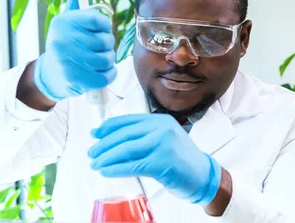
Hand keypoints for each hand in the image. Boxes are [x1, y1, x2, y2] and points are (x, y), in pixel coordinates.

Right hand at [33, 0, 115, 100]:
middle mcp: (62, 38)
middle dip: (107, 46)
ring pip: (108, 59)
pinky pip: (106, 76)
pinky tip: (98, 72)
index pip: (100, 20)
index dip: (104, 28)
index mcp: (64, 21)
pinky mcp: (74, 79)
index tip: (97, 31)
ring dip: (108, 61)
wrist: (53, 73)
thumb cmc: (68, 41)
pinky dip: (108, 75)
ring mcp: (66, 60)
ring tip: (96, 60)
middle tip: (95, 48)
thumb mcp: (70, 17)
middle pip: (106, 41)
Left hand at [88, 114, 222, 205]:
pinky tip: (106, 171)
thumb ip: (143, 136)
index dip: (109, 127)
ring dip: (107, 157)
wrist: (203, 174)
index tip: (95, 134)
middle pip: (125, 134)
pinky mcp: (162, 162)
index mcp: (161, 120)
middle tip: (92, 153)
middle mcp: (162, 129)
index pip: (129, 120)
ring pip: (126, 149)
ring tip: (96, 164)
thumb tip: (111, 138)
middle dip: (104, 144)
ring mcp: (163, 144)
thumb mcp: (164, 139)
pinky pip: (133, 165)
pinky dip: (116, 169)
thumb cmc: (181, 159)